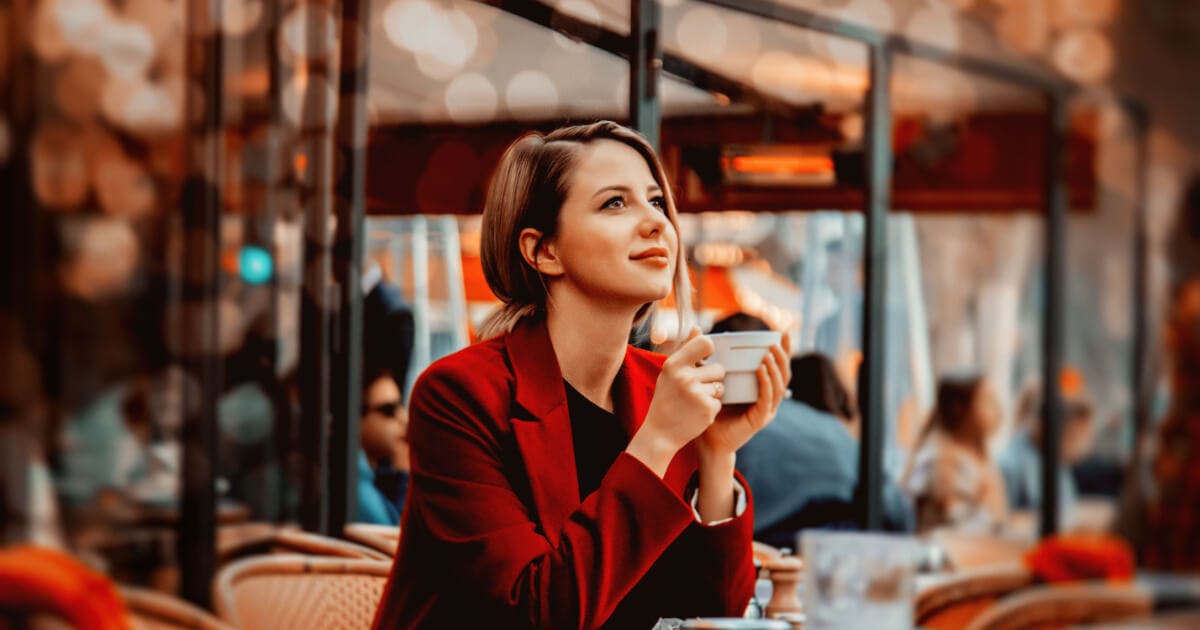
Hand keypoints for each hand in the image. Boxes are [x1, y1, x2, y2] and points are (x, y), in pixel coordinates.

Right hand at [627, 327, 725, 476]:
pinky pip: (720, 401)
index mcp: (674, 364)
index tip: (704, 357)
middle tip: (695, 388)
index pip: (705, 343)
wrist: (660, 433)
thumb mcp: (670, 372)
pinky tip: (696, 413)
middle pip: (718, 368)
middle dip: (712, 378)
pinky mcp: (707, 410)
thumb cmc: (666, 398)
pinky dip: (711, 408)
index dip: (709, 349)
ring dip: (712, 393)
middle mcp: (685, 377)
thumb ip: (685, 350)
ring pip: (721, 385)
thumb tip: (697, 327)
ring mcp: (697, 394)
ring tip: (695, 401)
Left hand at [697, 332, 789, 455]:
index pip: (777, 366)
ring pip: (779, 385)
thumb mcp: (708, 377)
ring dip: (775, 367)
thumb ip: (705, 356)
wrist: (706, 439)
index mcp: (760, 388)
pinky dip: (766, 383)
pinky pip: (767, 398)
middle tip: (776, 341)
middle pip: (784, 374)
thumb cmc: (709, 408)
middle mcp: (767, 398)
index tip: (783, 332)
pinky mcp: (760, 419)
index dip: (783, 350)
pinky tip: (761, 370)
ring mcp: (766, 409)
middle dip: (782, 356)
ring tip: (768, 353)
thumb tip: (698, 330)